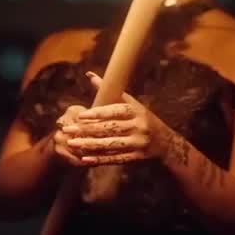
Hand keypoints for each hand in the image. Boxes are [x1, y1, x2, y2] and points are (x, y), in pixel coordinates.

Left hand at [59, 72, 175, 165]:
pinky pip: (115, 158)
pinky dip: (99, 159)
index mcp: (136, 111)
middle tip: (68, 130)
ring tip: (72, 143)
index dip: (97, 114)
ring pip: (110, 144)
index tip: (80, 116)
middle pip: (109, 129)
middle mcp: (138, 126)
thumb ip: (110, 90)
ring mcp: (138, 143)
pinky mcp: (136, 158)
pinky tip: (84, 158)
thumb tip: (89, 75)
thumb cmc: (143, 118)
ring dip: (89, 145)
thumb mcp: (132, 103)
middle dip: (86, 130)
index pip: (114, 111)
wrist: (166, 143)